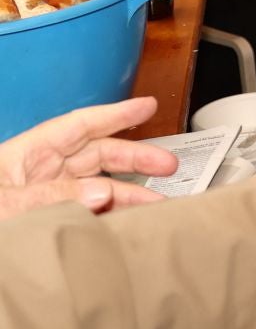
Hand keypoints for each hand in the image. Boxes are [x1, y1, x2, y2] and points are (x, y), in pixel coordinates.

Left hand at [0, 97, 177, 218]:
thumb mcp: (5, 204)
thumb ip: (52, 196)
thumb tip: (102, 190)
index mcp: (24, 155)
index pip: (78, 126)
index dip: (115, 114)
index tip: (147, 105)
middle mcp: (38, 172)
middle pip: (96, 155)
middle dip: (135, 157)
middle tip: (167, 166)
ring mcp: (44, 198)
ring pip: (97, 187)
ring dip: (128, 194)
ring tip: (155, 206)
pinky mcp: (48, 224)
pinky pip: (87, 213)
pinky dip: (110, 215)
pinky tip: (127, 222)